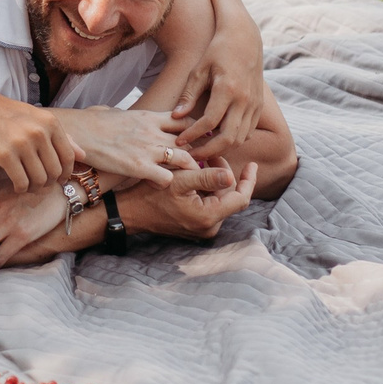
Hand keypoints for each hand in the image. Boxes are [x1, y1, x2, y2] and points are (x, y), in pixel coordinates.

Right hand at [0, 92, 72, 190]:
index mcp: (50, 122)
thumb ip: (61, 136)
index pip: (68, 157)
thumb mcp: (37, 118)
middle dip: (49, 183)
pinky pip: (21, 182)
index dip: (66, 173)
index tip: (59, 180)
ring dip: (35, 188)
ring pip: (39, 179)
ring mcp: (22, 143)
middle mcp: (39, 132)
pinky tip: (17, 186)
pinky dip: (21, 188)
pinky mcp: (4, 154)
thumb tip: (83, 155)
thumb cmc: (6, 113)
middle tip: (40, 185)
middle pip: (54, 171)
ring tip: (29, 186)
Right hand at [56, 105, 194, 185]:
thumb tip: (113, 113)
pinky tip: (162, 187)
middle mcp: (153, 132)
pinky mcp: (138, 167)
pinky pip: (166, 178)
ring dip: (188, 170)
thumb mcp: (111, 111)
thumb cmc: (89, 122)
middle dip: (198, 154)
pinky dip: (168, 184)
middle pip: (190, 142)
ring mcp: (147, 149)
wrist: (76, 130)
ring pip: (185, 159)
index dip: (193, 133)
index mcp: (148, 117)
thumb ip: (122, 114)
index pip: (184, 121)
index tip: (195, 143)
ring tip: (188, 180)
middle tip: (200, 166)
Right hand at [123, 158, 259, 243]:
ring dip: (215, 180)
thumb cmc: (152, 194)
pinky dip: (207, 189)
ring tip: (202, 161)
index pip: (240, 198)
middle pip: (230, 197)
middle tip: (212, 155)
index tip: (252, 164)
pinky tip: (196, 174)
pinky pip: (209, 205)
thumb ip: (207, 177)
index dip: (248, 180)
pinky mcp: (195, 225)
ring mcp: (202, 228)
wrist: (130, 212)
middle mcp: (209, 227)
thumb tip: (232, 175)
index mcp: (209, 217)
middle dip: (225, 174)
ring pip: (219, 200)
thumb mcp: (180, 180)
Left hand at [174, 18, 265, 158]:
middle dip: (208, 151)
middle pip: (228, 137)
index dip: (193, 135)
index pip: (210, 122)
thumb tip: (176, 116)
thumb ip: (189, 94)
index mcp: (228, 89)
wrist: (244, 39)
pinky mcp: (259, 107)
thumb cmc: (217, 51)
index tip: (179, 140)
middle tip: (191, 155)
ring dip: (222, 148)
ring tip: (203, 150)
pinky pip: (247, 132)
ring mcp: (254, 104)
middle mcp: (244, 99)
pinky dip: (234, 140)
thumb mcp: (199, 69)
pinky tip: (218, 140)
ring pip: (240, 138)